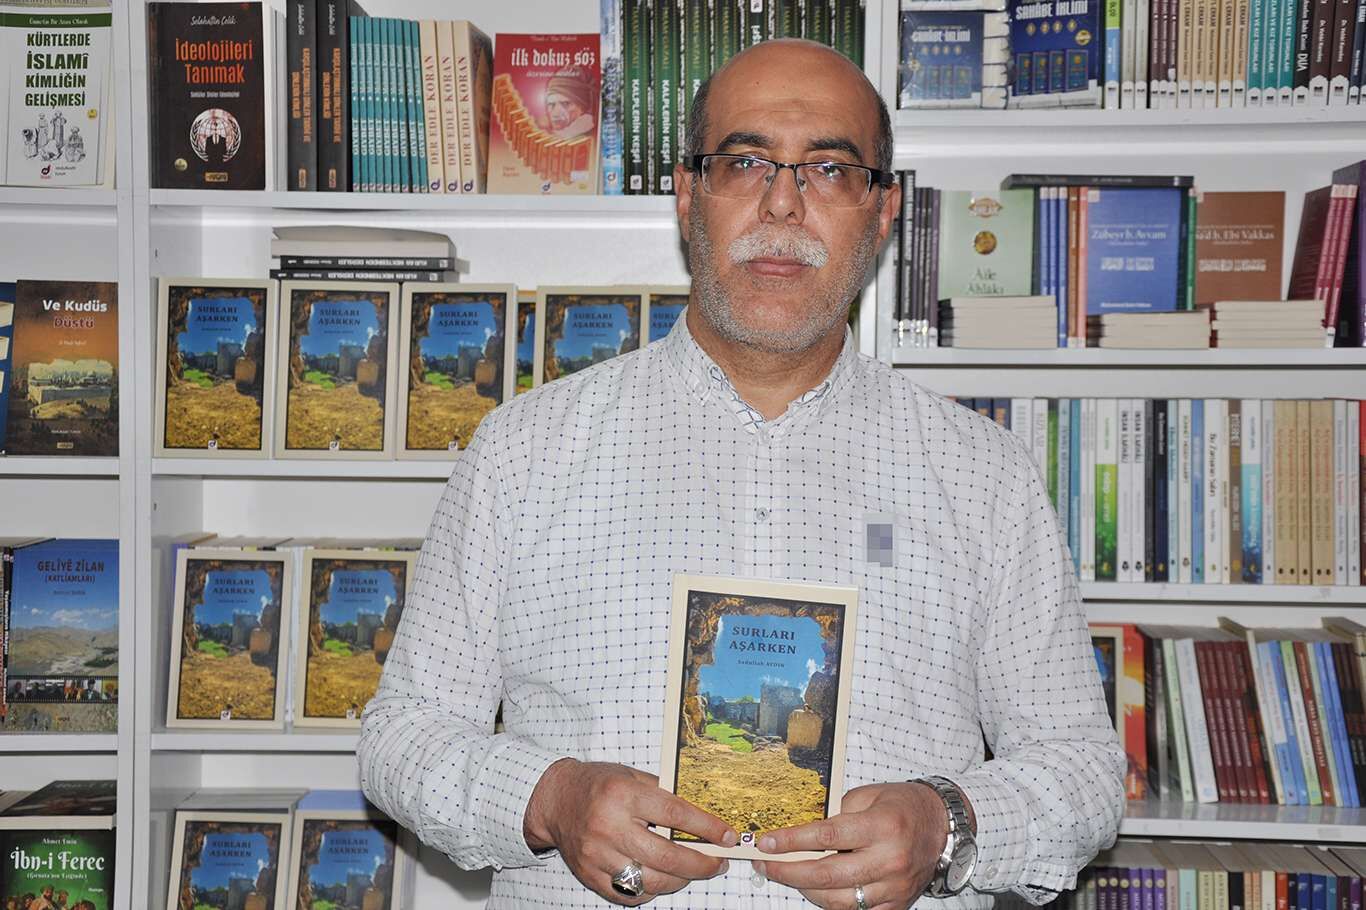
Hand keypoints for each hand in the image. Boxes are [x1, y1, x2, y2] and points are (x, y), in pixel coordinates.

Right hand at [523, 759, 738, 904]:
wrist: (554, 800)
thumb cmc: (598, 785)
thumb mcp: (631, 777)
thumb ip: (663, 795)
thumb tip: (703, 818)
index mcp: (623, 795)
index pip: (674, 814)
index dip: (706, 828)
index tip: (727, 837)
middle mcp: (609, 826)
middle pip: (666, 856)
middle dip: (700, 864)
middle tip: (718, 863)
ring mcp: (597, 854)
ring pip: (650, 881)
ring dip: (679, 880)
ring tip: (691, 872)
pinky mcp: (589, 875)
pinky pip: (629, 894)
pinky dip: (651, 890)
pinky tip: (660, 879)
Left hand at [751, 781, 950, 909]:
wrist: (942, 826)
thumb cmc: (902, 806)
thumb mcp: (868, 796)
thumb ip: (835, 813)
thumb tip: (798, 830)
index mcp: (883, 827)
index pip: (827, 836)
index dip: (793, 841)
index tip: (768, 842)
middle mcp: (890, 860)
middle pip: (828, 875)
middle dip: (789, 871)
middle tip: (766, 865)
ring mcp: (894, 887)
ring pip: (838, 900)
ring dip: (805, 890)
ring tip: (787, 875)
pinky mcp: (896, 904)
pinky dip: (831, 903)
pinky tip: (815, 888)